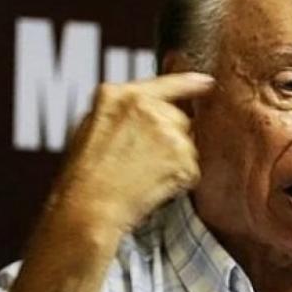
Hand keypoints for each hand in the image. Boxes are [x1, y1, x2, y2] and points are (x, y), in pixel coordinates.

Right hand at [50, 73, 214, 240]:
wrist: (90, 208)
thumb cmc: (84, 176)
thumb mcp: (91, 127)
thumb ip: (122, 111)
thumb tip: (142, 111)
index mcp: (120, 96)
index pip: (166, 83)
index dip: (189, 84)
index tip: (207, 83)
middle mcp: (147, 108)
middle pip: (178, 118)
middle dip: (168, 138)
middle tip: (141, 161)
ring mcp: (168, 131)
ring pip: (186, 145)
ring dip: (173, 160)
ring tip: (142, 175)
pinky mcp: (183, 158)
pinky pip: (190, 169)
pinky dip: (178, 180)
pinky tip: (152, 185)